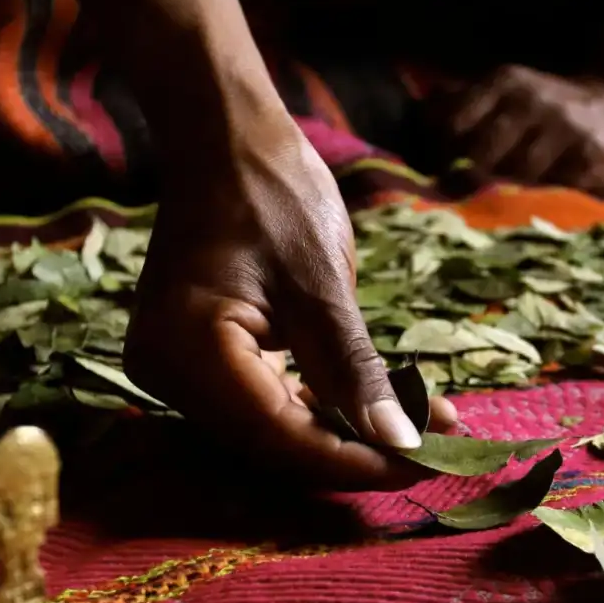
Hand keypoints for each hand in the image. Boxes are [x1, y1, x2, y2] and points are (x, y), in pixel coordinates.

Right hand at [124, 127, 457, 489]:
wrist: (222, 138)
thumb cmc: (270, 192)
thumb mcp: (323, 283)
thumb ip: (355, 371)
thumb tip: (401, 442)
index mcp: (188, 352)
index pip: (280, 438)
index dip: (357, 461)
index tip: (429, 464)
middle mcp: (166, 374)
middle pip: (273, 443)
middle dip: (356, 451)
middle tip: (437, 450)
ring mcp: (175, 369)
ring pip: (271, 429)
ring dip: (344, 433)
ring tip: (421, 431)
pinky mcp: (196, 361)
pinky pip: (262, 403)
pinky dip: (317, 408)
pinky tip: (375, 410)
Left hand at [442, 65, 603, 190]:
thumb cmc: (543, 106)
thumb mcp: (504, 90)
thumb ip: (461, 101)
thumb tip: (420, 119)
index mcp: (507, 82)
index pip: (455, 124)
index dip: (442, 153)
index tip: (442, 169)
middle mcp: (535, 101)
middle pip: (484, 154)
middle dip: (475, 178)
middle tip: (474, 192)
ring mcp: (568, 128)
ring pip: (521, 176)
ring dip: (514, 191)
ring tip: (513, 194)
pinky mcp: (596, 157)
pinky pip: (560, 189)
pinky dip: (552, 196)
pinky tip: (551, 194)